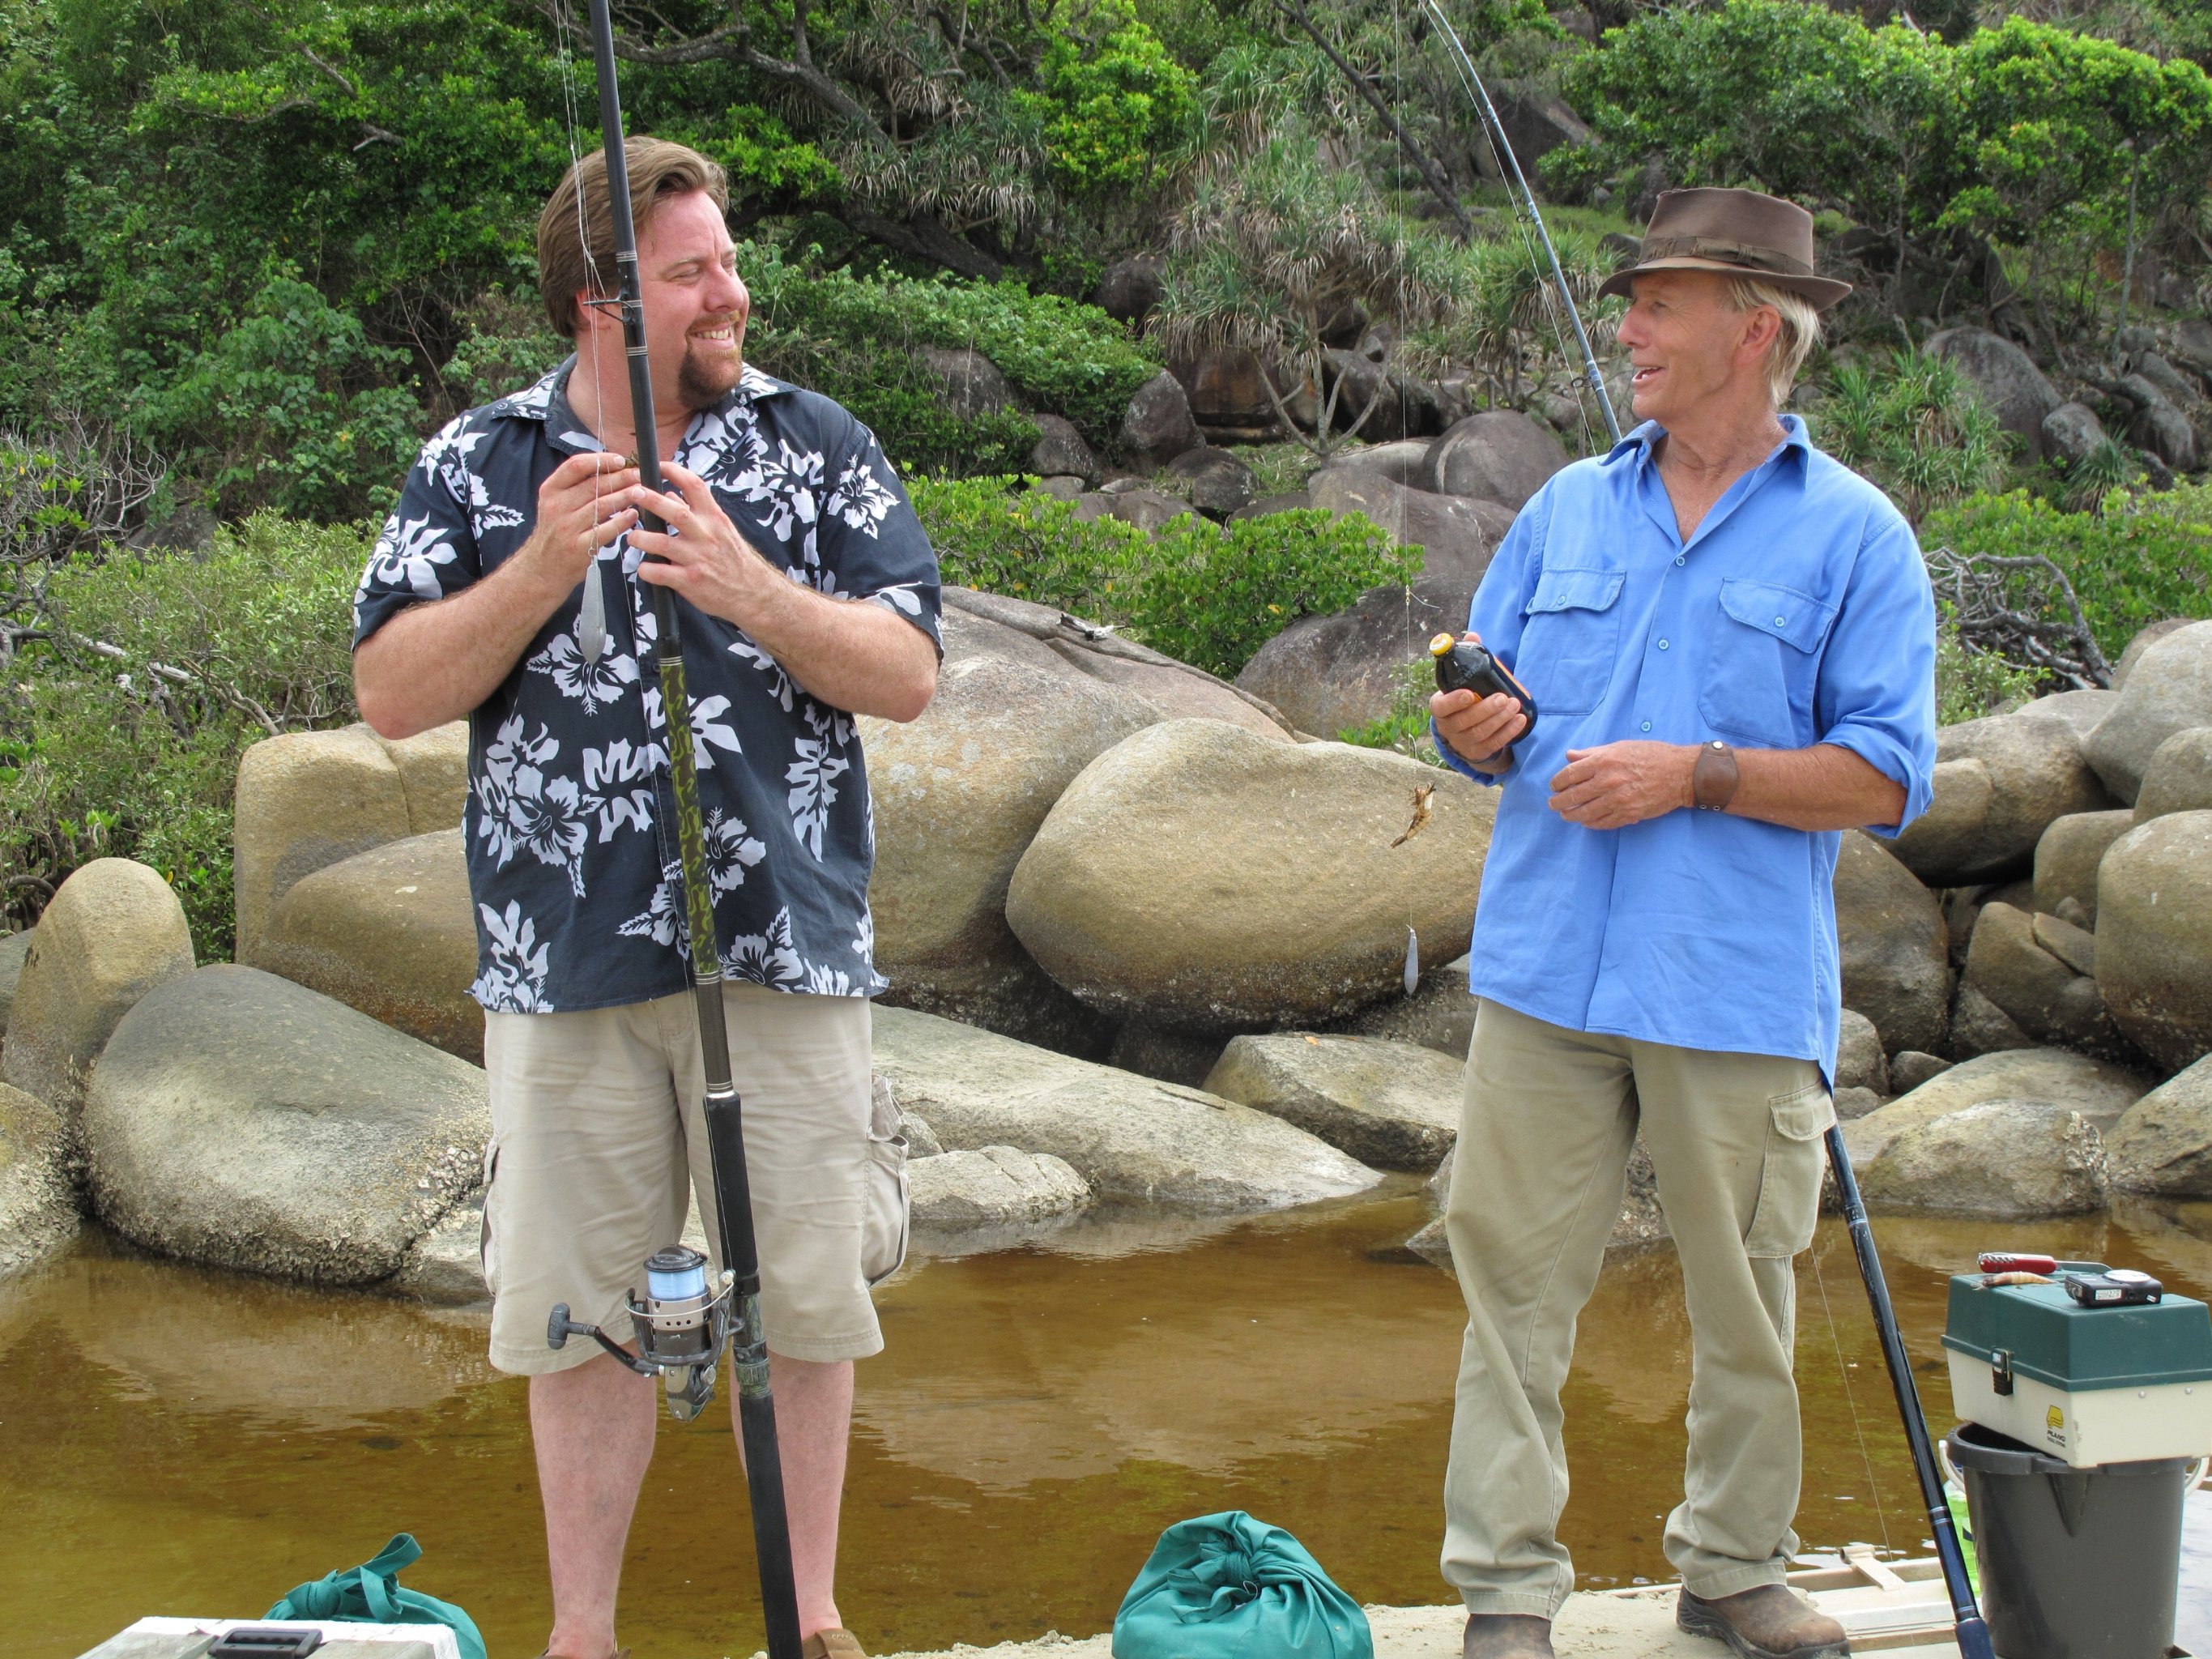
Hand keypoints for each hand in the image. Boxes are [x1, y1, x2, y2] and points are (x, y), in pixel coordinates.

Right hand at [517, 451, 644, 597]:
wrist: (542, 566)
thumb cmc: (557, 530)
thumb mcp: (557, 502)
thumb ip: (577, 485)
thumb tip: (611, 466)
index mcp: (551, 489)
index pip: (576, 465)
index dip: (601, 460)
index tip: (621, 460)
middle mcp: (556, 506)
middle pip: (593, 485)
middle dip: (620, 477)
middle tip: (639, 474)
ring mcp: (567, 527)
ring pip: (601, 505)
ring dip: (625, 496)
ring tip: (642, 491)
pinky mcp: (579, 547)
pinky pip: (605, 530)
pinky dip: (622, 521)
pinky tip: (634, 514)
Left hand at [628, 462, 780, 624]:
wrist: (753, 593)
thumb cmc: (734, 559)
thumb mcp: (721, 529)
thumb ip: (697, 512)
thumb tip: (671, 495)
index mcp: (714, 519)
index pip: (695, 486)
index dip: (674, 472)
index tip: (658, 467)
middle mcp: (706, 536)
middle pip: (676, 512)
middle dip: (651, 500)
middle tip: (633, 493)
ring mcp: (698, 559)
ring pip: (663, 543)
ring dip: (642, 538)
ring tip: (632, 538)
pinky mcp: (690, 582)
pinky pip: (660, 573)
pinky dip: (647, 569)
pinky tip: (644, 568)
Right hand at [1430, 632, 1527, 767]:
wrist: (1466, 732)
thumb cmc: (1465, 699)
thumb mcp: (1462, 681)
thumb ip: (1468, 659)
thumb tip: (1473, 634)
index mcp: (1440, 708)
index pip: (1441, 707)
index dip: (1454, 701)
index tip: (1470, 693)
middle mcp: (1448, 728)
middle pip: (1465, 721)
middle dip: (1486, 709)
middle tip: (1504, 697)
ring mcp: (1463, 742)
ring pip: (1481, 733)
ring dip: (1500, 719)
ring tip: (1515, 705)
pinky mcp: (1478, 752)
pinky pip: (1494, 743)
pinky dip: (1509, 732)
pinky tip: (1520, 720)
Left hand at [1548, 742, 1697, 828]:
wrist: (1680, 773)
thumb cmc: (1651, 755)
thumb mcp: (1620, 747)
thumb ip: (1592, 753)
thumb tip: (1569, 755)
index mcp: (1604, 761)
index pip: (1569, 774)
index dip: (1557, 783)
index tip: (1553, 786)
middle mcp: (1607, 781)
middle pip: (1573, 796)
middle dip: (1559, 802)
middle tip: (1553, 804)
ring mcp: (1617, 800)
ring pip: (1585, 813)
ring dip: (1571, 816)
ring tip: (1566, 815)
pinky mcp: (1628, 814)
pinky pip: (1602, 822)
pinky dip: (1591, 823)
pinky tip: (1586, 822)